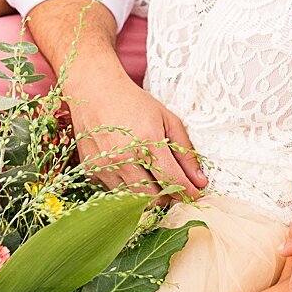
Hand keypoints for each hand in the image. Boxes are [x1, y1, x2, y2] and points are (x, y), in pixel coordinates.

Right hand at [66, 65, 206, 200]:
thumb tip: (200, 180)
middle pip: (153, 198)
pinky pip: (116, 193)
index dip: (188, 192)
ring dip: (149, 196)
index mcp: (148, 142)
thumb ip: (185, 152)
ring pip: (133, 200)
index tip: (196, 195)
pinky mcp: (92, 172)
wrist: (95, 92)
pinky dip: (129, 189)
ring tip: (155, 180)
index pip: (172, 180)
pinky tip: (134, 172)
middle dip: (169, 197)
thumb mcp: (168, 120)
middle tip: (176, 188)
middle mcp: (125, 158)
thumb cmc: (135, 103)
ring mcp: (105, 167)